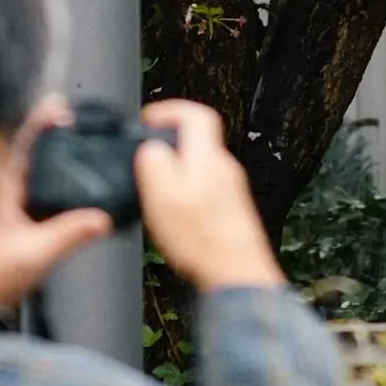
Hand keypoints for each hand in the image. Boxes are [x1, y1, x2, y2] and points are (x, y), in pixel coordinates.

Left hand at [0, 101, 110, 307]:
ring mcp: (17, 202)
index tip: (60, 106)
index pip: (22, 144)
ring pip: (38, 166)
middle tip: (76, 114)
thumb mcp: (34, 254)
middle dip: (52, 128)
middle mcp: (9, 191)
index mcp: (6, 190)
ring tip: (79, 135)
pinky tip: (76, 176)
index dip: (40, 121)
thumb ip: (67, 235)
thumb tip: (101, 218)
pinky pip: (44, 185)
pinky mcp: (26, 216)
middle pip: (33, 148)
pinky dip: (60, 174)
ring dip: (56, 150)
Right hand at [134, 99, 282, 291]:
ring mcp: (231, 190)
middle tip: (148, 160)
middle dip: (170, 146)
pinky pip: (205, 192)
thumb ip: (154, 162)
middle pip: (197, 142)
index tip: (151, 120)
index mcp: (208, 157)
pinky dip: (187, 195)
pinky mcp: (232, 212)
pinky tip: (177, 219)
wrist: (237, 274)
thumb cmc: (203, 239)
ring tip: (157, 193)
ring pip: (200, 168)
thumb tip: (150, 147)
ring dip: (177, 173)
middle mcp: (225, 168)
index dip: (170, 110)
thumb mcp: (163, 194)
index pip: (196, 114)